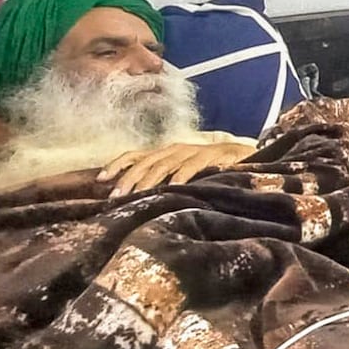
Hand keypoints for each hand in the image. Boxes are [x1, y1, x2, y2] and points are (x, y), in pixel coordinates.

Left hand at [99, 142, 256, 197]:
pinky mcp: (213, 156)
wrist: (249, 157)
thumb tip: (137, 200)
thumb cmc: (213, 170)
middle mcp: (178, 149)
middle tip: (114, 197)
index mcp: (168, 153)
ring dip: (148, 180)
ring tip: (135, 195)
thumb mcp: (184, 174)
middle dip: (128, 178)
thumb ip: (165, 182)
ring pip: (165, 164)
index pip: (136, 155)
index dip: (117, 165)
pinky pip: (192, 166)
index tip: (100, 180)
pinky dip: (181, 176)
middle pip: (147, 161)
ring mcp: (195, 152)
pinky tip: (172, 188)